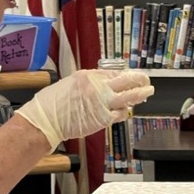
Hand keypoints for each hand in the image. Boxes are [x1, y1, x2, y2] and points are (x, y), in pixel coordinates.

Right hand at [16, 69, 153, 150]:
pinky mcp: (102, 118)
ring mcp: (101, 103)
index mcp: (87, 76)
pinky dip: (125, 112)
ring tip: (149, 91)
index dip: (124, 75)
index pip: (113, 73)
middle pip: (125, 80)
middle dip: (139, 78)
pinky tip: (128, 110)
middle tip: (146, 79)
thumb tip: (99, 86)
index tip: (129, 76)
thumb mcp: (68, 84)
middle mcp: (97, 87)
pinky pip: (120, 114)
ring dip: (141, 93)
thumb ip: (86, 84)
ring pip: (128, 96)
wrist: (45, 121)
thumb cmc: (51, 104)